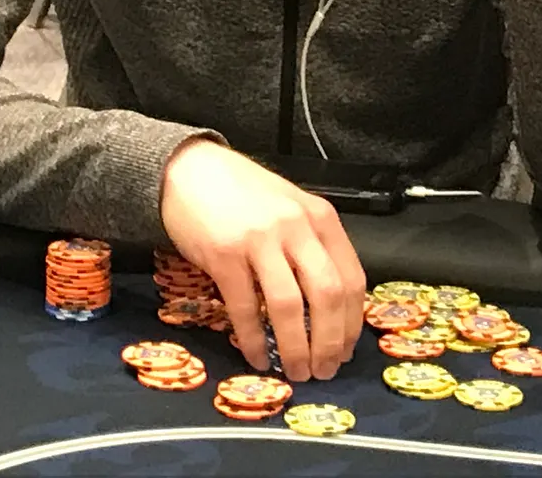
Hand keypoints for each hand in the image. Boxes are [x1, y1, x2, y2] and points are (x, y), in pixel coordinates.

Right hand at [159, 139, 365, 381]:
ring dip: (296, 347)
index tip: (346, 349)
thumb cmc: (243, 193)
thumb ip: (312, 246)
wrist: (189, 169)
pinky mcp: (224, 255)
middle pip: (327, 295)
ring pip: (289, 306)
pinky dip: (254, 339)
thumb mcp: (291, 209)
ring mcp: (260, 240)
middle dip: (330, 342)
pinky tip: (257, 357)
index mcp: (320, 217)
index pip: (351, 278)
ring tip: (297, 372)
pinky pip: (245, 307)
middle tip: (325, 370)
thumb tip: (329, 309)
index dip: (352, 322)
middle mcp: (296, 227)